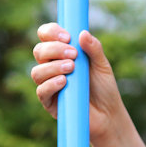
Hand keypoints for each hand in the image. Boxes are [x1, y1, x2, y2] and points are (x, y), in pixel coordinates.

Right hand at [30, 25, 128, 144]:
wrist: (108, 114)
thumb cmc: (104, 88)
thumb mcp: (102, 65)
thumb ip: (94, 48)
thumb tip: (82, 33)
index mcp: (62, 53)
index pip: (46, 36)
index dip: (52, 32)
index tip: (67, 36)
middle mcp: (52, 67)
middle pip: (39, 51)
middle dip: (54, 49)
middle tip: (73, 55)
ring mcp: (49, 85)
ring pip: (37, 71)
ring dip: (53, 67)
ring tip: (72, 68)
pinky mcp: (49, 103)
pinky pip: (41, 91)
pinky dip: (51, 84)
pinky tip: (64, 82)